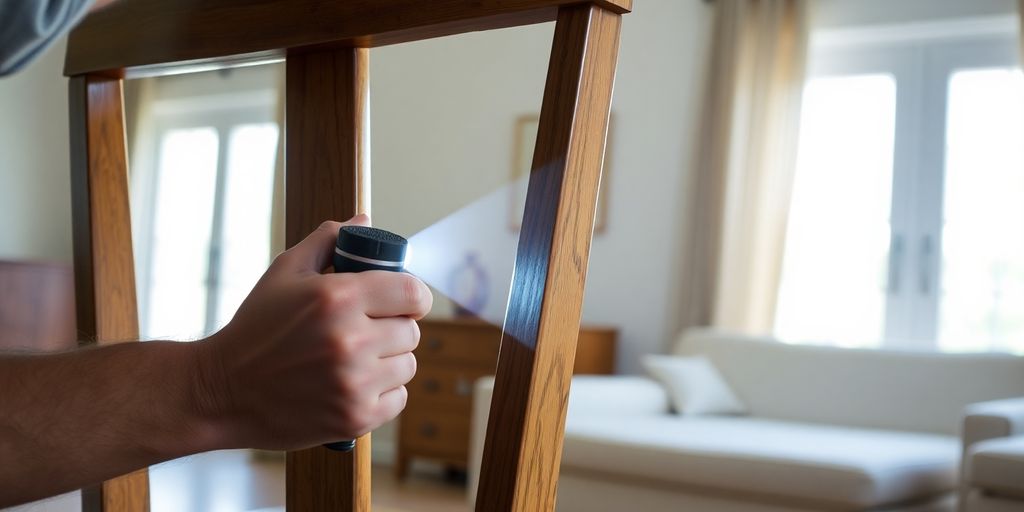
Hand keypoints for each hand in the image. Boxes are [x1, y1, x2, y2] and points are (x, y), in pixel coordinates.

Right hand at [196, 215, 432, 449]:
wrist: (221, 391)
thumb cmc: (255, 328)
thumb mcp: (285, 273)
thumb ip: (328, 241)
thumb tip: (364, 221)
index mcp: (338, 298)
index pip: (413, 293)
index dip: (413, 295)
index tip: (403, 301)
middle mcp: (350, 340)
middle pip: (412, 331)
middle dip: (394, 327)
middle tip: (368, 330)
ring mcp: (354, 383)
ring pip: (408, 365)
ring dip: (390, 361)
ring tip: (356, 359)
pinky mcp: (355, 418)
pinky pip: (399, 398)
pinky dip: (383, 393)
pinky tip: (354, 385)